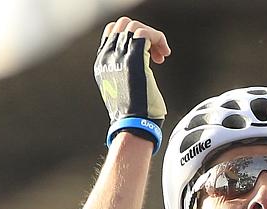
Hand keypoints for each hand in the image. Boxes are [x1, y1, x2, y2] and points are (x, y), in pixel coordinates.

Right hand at [94, 17, 170, 153]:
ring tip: (161, 54)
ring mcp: (118, 57)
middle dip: (144, 34)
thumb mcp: (124, 90)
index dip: (132, 39)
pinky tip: (164, 55)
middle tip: (157, 54)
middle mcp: (107, 57)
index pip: (113, 34)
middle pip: (123, 25)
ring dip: (153, 37)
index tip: (149, 56)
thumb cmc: (135, 114)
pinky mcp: (134, 60)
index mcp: (102, 63)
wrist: (133, 124)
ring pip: (135, 27)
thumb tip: (138, 71)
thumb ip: (125, 74)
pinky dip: (158, 39)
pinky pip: (145, 34)